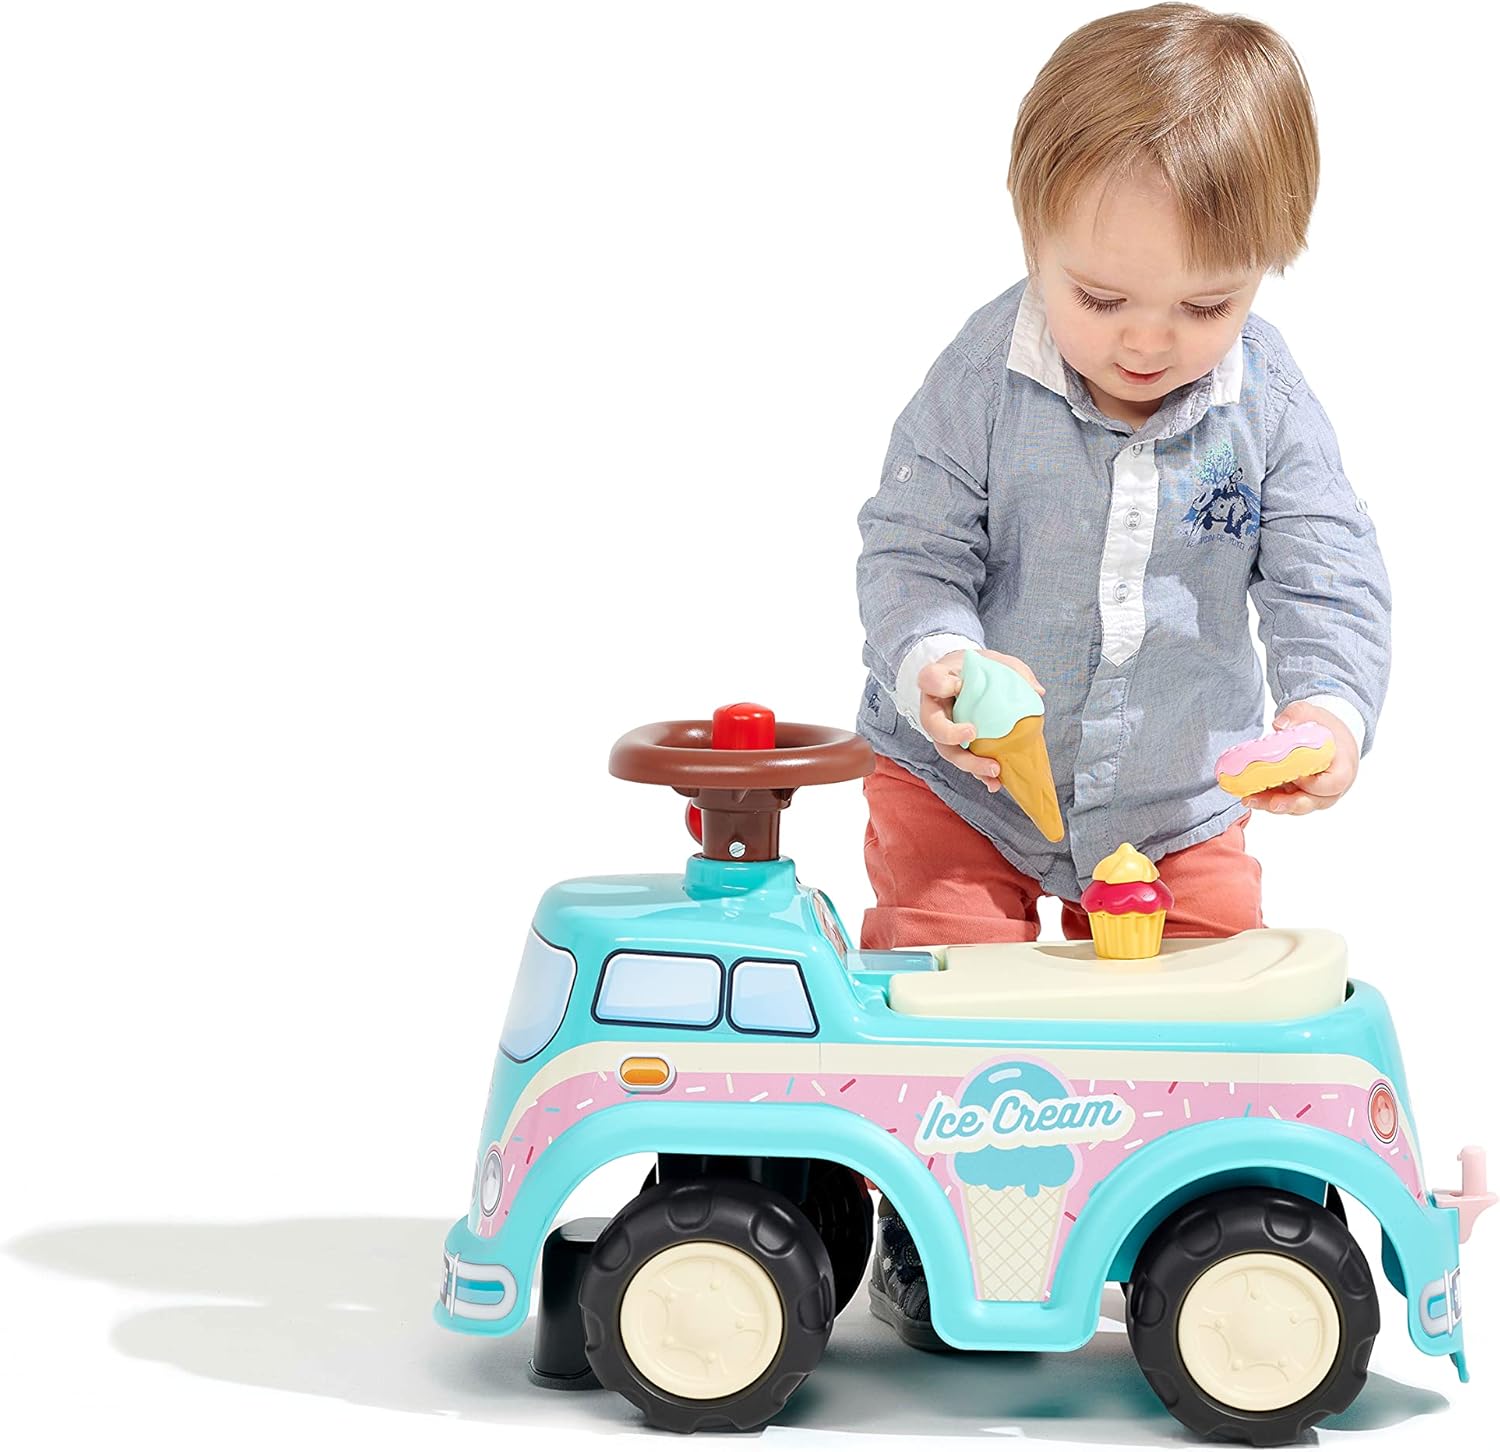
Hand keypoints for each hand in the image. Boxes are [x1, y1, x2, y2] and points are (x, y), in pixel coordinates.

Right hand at [916, 649, 1044, 793]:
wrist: (968, 681)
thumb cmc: (978, 668)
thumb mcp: (995, 661)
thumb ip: (1014, 670)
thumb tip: (1036, 691)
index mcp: (939, 680)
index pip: (928, 679)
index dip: (938, 685)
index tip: (956, 686)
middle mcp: (935, 708)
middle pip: (932, 724)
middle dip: (950, 733)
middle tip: (972, 733)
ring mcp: (943, 730)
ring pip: (947, 750)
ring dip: (969, 763)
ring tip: (994, 769)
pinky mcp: (955, 747)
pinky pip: (963, 762)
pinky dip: (978, 774)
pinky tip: (995, 783)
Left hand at [1243, 702, 1358, 814]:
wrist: (1330, 738)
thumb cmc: (1325, 728)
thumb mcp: (1312, 713)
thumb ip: (1297, 715)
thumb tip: (1279, 725)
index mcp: (1342, 769)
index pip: (1332, 783)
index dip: (1313, 784)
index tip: (1296, 777)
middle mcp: (1331, 789)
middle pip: (1311, 802)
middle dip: (1289, 803)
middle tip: (1270, 803)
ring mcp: (1315, 795)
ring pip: (1295, 807)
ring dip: (1272, 804)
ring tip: (1250, 799)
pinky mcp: (1299, 796)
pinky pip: (1285, 802)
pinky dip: (1268, 800)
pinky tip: (1250, 796)